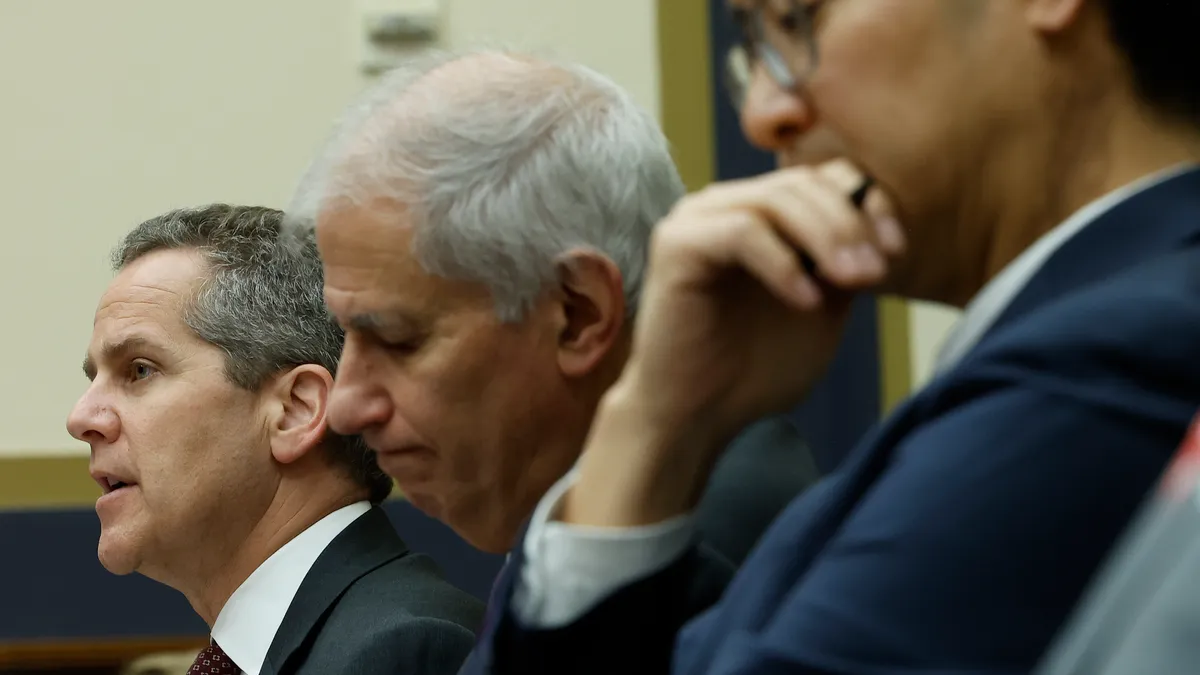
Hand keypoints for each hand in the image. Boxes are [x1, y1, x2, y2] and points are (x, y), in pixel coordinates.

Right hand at [565, 160, 903, 524]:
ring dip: (825, 238)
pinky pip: (742, 232)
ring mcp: (697, 220)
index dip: (867, 204)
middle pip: (803, 183)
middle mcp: (726, 205)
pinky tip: (806, 301)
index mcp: (761, 213)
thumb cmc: (754, 370)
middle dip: (850, 225)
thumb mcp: (821, 308)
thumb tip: (880, 233)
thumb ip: (844, 265)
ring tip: (850, 282)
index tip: (896, 252)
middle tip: (873, 274)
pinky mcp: (677, 244)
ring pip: (775, 200)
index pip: (823, 177)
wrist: (697, 416)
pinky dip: (783, 264)